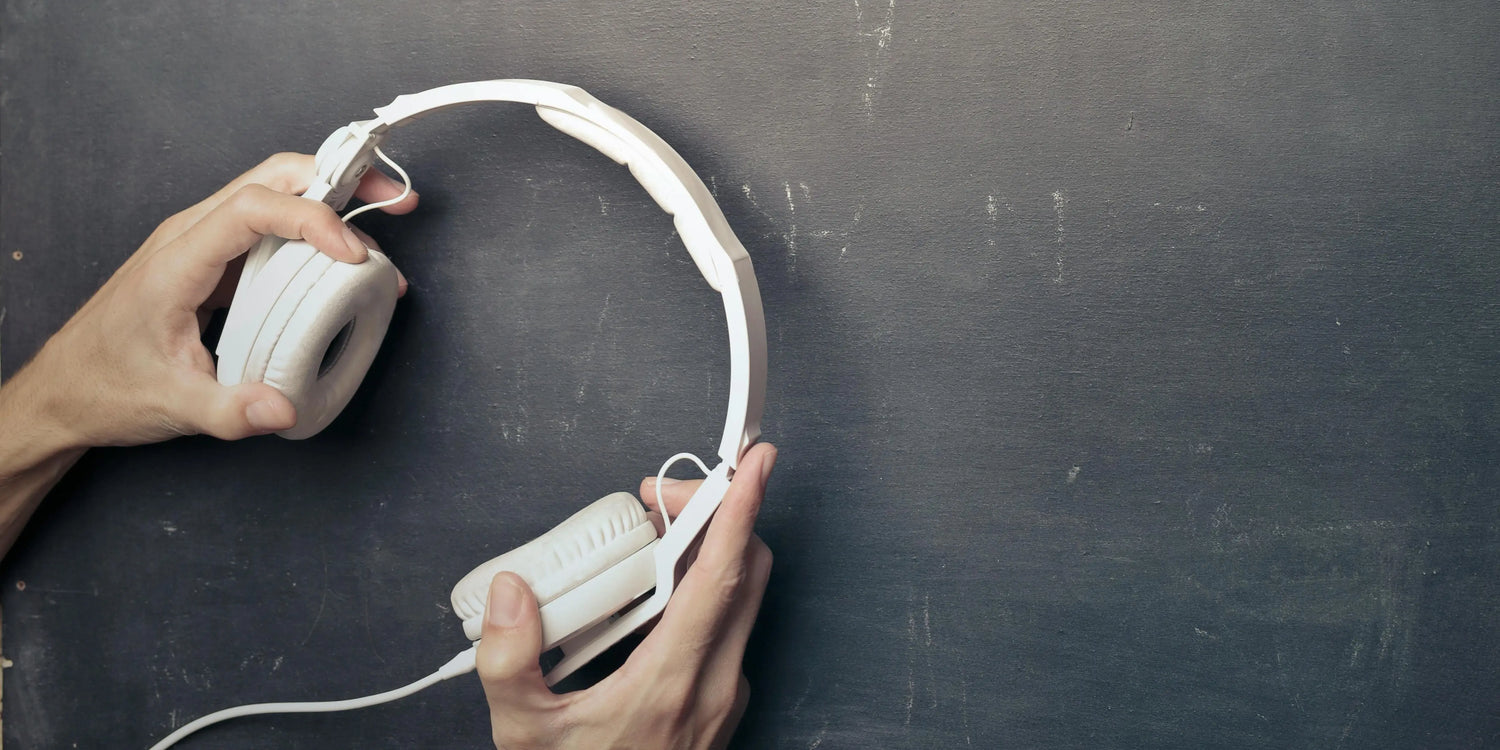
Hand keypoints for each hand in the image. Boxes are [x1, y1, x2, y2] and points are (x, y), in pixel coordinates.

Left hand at [5, 153, 417, 449]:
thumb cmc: (107, 388)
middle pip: (271, 177)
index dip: (312, 220)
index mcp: (177, 262)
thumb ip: (229, 411)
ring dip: (330, 201)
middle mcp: (189, 238)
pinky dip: (312, 234)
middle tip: (391, 201)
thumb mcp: (172, 405)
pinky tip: (341, 264)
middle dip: (337, 177)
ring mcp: (201, 245)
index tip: (353, 255)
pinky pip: (268, 229)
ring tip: (379, 233)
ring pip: (272, 194)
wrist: (66, 390)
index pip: (253, 209)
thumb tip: (283, 408)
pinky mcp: (213, 261)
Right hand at [476, 443, 776, 749]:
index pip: (722, 577)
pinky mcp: (722, 705)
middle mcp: (715, 685)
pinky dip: (703, 596)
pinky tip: (653, 603)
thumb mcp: (524, 736)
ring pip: (741, 601)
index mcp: (673, 682)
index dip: (741, 510)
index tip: (754, 464)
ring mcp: (726, 697)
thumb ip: (509, 662)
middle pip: (746, 574)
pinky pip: (727, 631)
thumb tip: (511, 595)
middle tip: (662, 499)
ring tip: (652, 542)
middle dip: (716, 517)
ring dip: (709, 556)